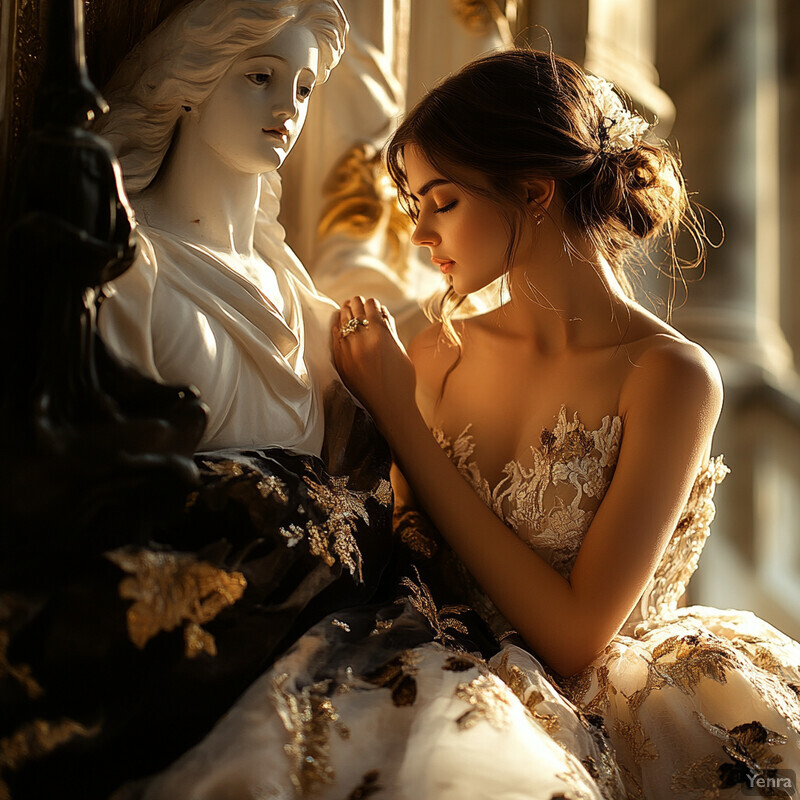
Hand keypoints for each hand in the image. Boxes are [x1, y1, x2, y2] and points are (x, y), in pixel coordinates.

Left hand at [332, 296, 417, 434]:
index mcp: (380, 333)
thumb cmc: (401, 379)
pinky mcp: (339, 360)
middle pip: (353, 307)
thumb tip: (380, 311)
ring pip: (341, 319)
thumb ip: (389, 329)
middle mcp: (361, 339)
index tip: (372, 306)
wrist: (389, 407)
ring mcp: (347, 349)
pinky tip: (342, 327)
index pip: (370, 304)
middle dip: (357, 304)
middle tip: (359, 306)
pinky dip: (338, 328)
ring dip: (346, 313)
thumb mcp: (400, 349)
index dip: (372, 303)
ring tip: (350, 313)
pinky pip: (334, 336)